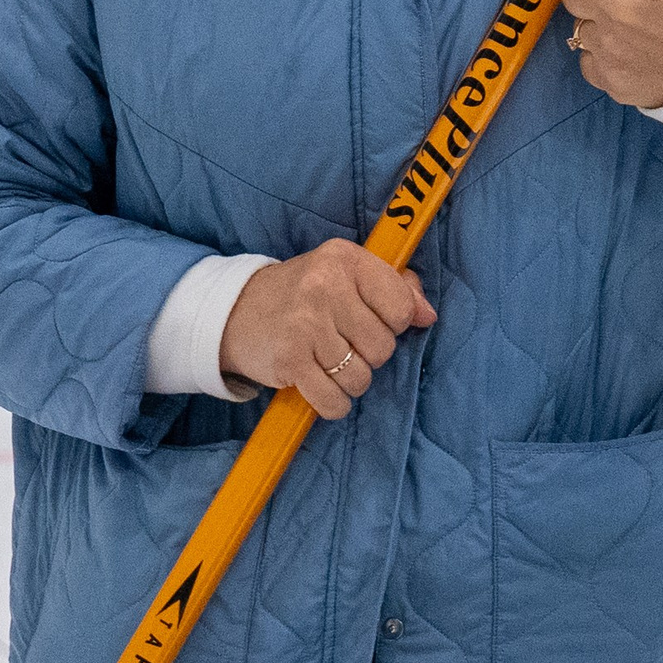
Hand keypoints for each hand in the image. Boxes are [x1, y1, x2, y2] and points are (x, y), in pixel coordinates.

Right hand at [218, 240, 434, 420]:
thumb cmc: (303, 294)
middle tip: (343, 343)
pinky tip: (320, 386)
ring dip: (350, 380)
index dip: (394, 323)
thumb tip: (427, 316)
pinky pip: (334, 400)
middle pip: (383, 347)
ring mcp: (305, 324)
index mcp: (344, 259)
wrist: (235, 310)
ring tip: (329, 362)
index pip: (401, 306)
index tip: (372, 320)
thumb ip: (394, 287)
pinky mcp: (289, 359)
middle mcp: (324, 286)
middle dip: (369, 355)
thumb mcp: (346, 275)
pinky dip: (333, 403)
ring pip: (361, 378)